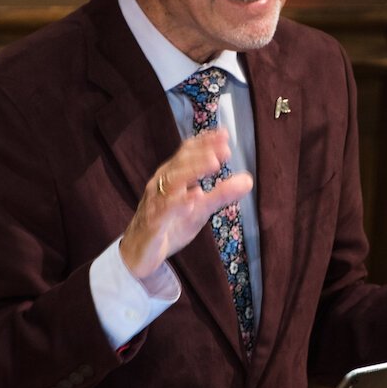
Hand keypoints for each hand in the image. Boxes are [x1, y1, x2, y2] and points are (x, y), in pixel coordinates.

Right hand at [120, 129, 252, 279]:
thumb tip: (248, 179)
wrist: (139, 252)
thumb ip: (221, 194)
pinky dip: (178, 203)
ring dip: (193, 171)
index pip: (186, 153)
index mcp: (171, 177)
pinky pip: (164, 211)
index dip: (205, 142)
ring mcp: (155, 203)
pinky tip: (193, 198)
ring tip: (213, 164)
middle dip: (202, 154)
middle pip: (180, 163)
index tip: (225, 135)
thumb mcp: (200, 209)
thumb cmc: (169, 226)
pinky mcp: (152, 224)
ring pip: (171, 182)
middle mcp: (161, 185)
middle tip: (224, 149)